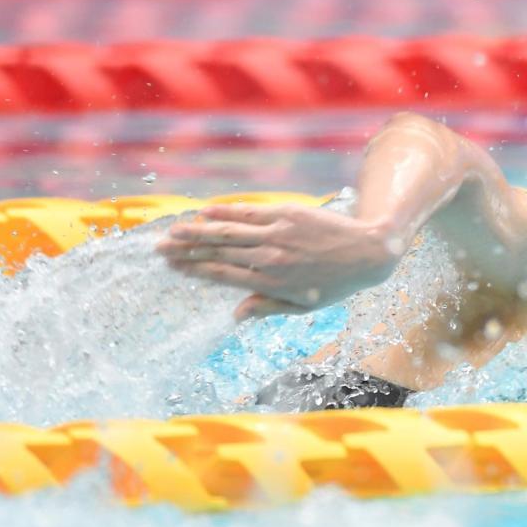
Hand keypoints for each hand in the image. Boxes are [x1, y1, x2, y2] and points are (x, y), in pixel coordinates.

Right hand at [156, 203, 401, 319]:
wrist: (367, 251)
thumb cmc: (335, 284)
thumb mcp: (303, 306)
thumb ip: (267, 307)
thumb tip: (235, 315)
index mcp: (271, 282)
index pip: (222, 275)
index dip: (195, 270)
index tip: (173, 267)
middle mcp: (269, 256)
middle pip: (217, 252)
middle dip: (186, 249)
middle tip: (159, 247)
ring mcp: (277, 232)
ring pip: (228, 230)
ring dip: (197, 229)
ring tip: (174, 230)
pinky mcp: (287, 213)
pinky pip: (249, 212)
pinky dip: (226, 211)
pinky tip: (206, 211)